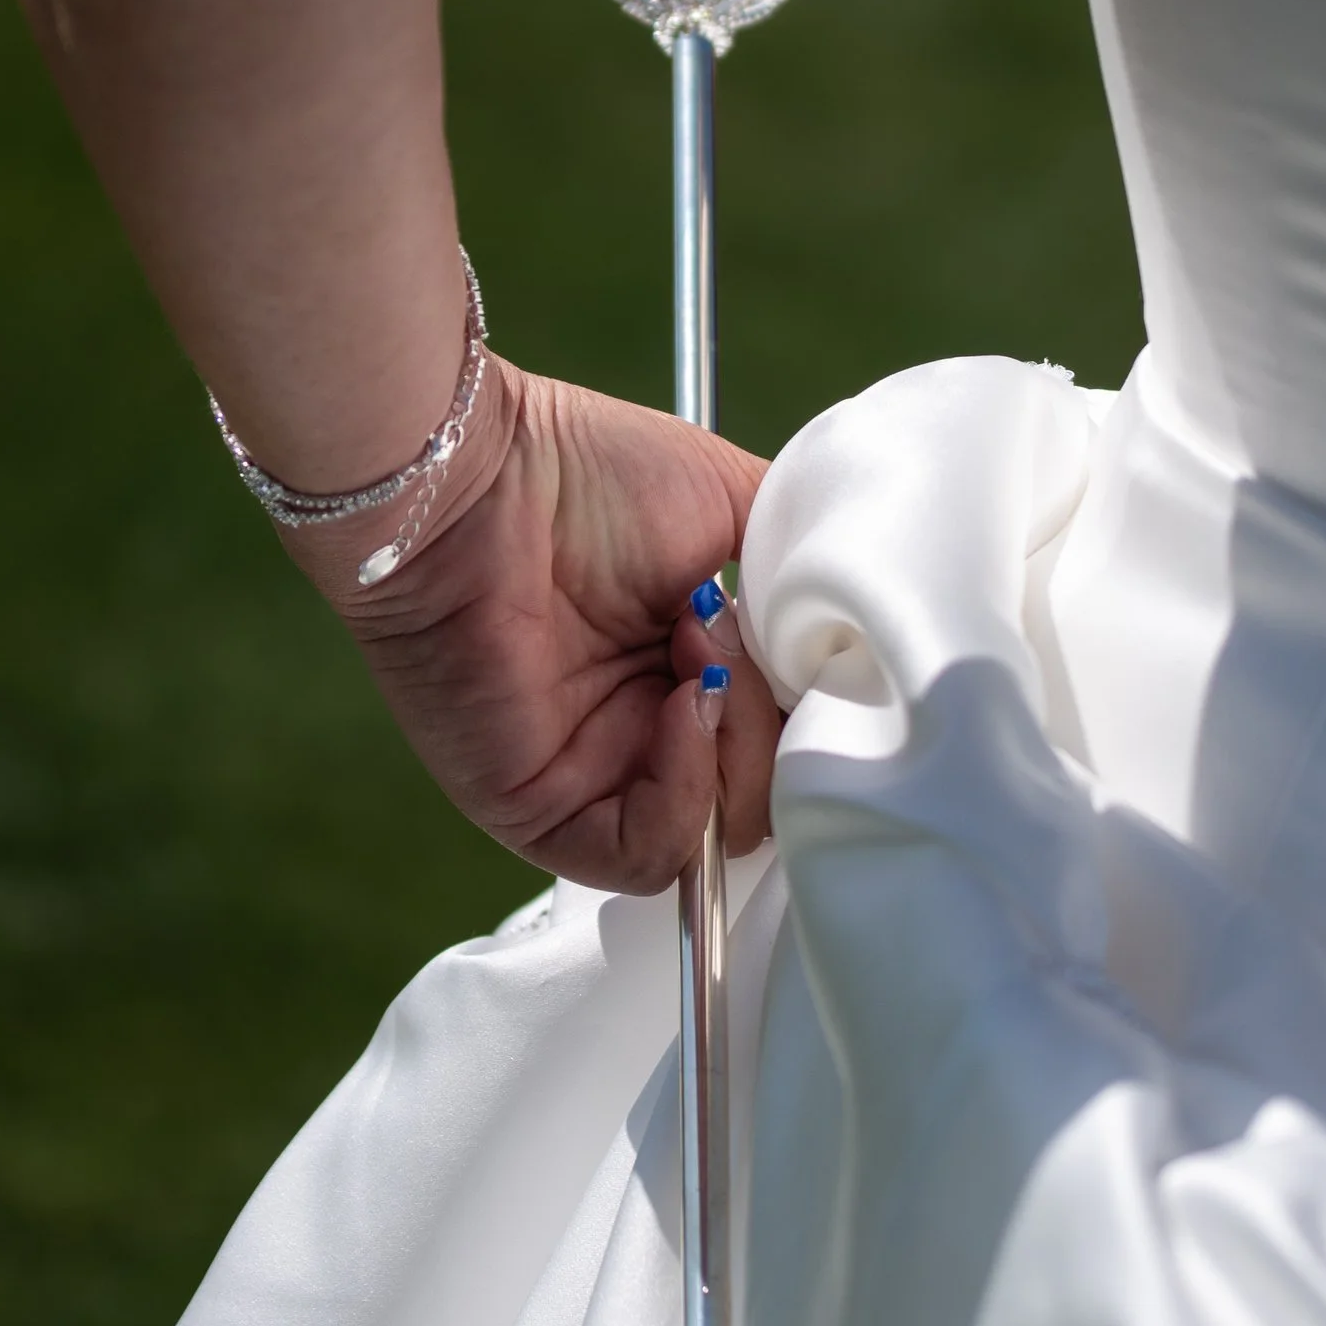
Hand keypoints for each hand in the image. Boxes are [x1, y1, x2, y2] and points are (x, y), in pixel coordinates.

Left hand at [315, 357, 784, 892]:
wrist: (475, 479)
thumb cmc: (586, 470)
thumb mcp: (737, 502)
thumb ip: (804, 573)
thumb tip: (851, 646)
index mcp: (690, 668)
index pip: (783, 736)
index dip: (812, 706)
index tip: (807, 639)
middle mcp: (644, 732)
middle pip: (761, 794)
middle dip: (777, 728)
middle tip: (738, 639)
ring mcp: (596, 778)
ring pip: (715, 835)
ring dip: (737, 753)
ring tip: (703, 662)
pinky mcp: (542, 816)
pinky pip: (647, 855)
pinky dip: (686, 795)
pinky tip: (681, 710)